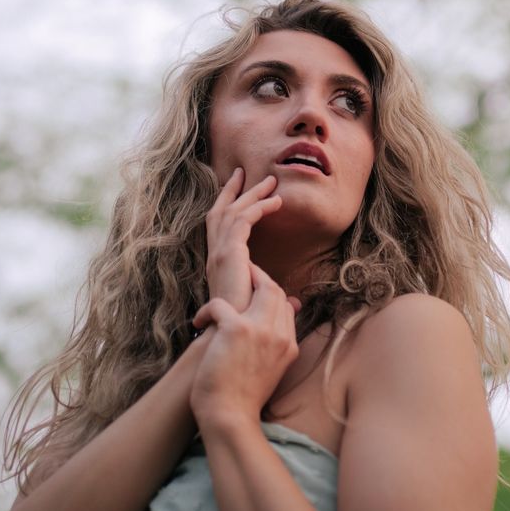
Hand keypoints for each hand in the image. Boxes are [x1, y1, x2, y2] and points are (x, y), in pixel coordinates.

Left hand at [190, 263, 299, 429]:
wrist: (230, 418)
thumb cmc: (243, 399)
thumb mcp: (269, 371)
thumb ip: (273, 346)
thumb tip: (268, 334)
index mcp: (289, 346)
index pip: (285, 306)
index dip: (269, 295)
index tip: (252, 294)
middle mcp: (279, 335)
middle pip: (275, 290)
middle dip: (258, 277)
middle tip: (239, 277)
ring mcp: (260, 330)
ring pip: (259, 286)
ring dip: (239, 281)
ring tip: (219, 292)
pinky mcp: (236, 329)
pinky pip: (220, 303)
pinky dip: (206, 310)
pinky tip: (198, 323)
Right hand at [205, 167, 283, 313]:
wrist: (231, 338)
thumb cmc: (246, 326)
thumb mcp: (262, 306)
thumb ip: (275, 298)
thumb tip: (296, 302)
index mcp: (217, 263)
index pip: (218, 225)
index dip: (226, 203)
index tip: (236, 186)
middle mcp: (214, 255)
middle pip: (219, 211)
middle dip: (232, 191)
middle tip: (244, 171)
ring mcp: (218, 254)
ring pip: (232, 212)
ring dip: (252, 195)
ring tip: (272, 182)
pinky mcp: (228, 255)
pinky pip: (242, 221)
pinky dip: (258, 208)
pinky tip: (276, 203)